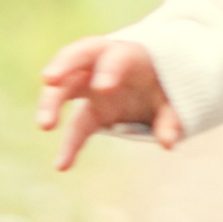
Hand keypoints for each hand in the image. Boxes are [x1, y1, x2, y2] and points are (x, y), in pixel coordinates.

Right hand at [37, 32, 180, 170]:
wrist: (161, 79)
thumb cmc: (169, 83)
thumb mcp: (178, 98)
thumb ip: (172, 118)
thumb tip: (168, 142)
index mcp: (132, 55)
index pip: (117, 55)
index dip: (109, 69)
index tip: (102, 88)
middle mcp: (107, 65)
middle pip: (80, 55)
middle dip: (63, 65)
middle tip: (49, 80)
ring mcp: (94, 85)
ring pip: (66, 85)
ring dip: (52, 101)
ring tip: (44, 124)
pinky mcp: (92, 108)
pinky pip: (76, 124)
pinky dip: (69, 144)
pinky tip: (62, 165)